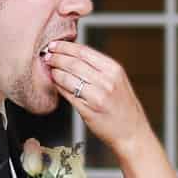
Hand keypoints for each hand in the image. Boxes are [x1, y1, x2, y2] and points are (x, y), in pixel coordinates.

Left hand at [44, 41, 150, 156]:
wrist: (132, 133)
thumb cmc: (124, 108)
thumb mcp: (118, 81)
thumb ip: (99, 69)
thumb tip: (72, 56)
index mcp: (114, 70)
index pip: (84, 51)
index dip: (65, 46)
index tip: (53, 45)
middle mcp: (107, 81)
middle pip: (73, 63)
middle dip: (56, 57)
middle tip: (46, 56)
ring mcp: (98, 96)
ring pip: (68, 77)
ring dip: (55, 72)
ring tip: (49, 69)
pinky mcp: (89, 110)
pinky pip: (68, 94)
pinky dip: (58, 86)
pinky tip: (55, 83)